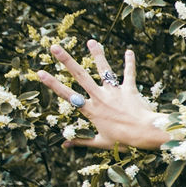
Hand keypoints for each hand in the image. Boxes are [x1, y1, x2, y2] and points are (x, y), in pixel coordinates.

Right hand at [36, 40, 170, 150]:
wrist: (144, 133)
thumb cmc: (123, 141)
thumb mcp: (100, 142)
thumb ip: (81, 141)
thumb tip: (64, 145)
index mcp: (90, 110)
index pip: (67, 95)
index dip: (52, 84)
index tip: (40, 72)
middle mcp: (100, 97)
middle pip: (80, 76)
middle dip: (66, 60)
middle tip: (54, 47)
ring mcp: (114, 92)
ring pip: (104, 70)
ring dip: (97, 55)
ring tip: (91, 41)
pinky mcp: (129, 89)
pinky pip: (129, 74)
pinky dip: (130, 63)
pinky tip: (129, 52)